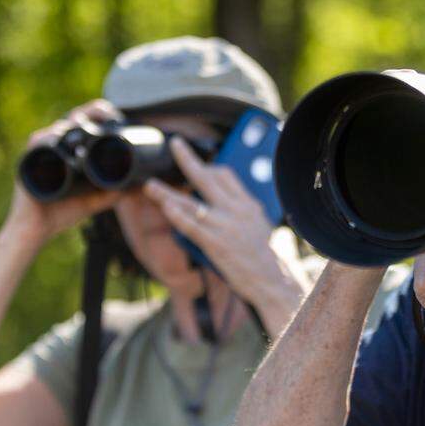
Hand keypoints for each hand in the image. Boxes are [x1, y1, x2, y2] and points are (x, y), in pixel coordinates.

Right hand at [4, 99, 124, 245]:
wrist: (37, 230)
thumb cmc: (62, 213)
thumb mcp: (92, 200)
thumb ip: (111, 193)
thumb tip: (135, 187)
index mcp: (69, 150)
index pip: (85, 123)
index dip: (100, 115)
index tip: (118, 119)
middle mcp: (55, 146)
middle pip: (73, 119)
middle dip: (91, 112)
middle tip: (109, 116)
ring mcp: (41, 152)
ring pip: (59, 128)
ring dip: (74, 124)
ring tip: (90, 127)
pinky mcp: (28, 161)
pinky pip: (38, 143)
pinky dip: (50, 138)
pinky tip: (60, 137)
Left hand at [144, 137, 309, 311]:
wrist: (273, 280)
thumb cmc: (268, 259)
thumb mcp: (261, 227)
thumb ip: (243, 213)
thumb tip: (228, 207)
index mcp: (248, 205)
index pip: (226, 175)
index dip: (208, 167)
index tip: (197, 166)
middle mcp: (236, 210)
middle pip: (208, 177)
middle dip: (188, 159)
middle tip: (175, 144)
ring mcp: (224, 226)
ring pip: (191, 203)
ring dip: (167, 193)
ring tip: (150, 186)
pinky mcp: (215, 244)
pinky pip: (192, 226)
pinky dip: (178, 216)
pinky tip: (166, 208)